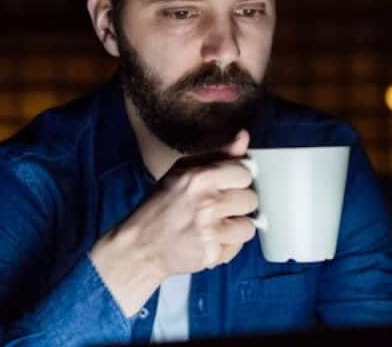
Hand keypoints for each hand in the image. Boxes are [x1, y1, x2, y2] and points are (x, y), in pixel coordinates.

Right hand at [136, 129, 257, 273]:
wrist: (140, 245)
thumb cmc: (161, 205)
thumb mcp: (183, 171)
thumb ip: (218, 154)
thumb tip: (243, 136)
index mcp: (200, 178)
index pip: (245, 173)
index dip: (236, 180)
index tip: (225, 186)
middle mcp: (207, 203)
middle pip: (251, 199)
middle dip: (237, 204)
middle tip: (217, 207)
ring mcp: (210, 231)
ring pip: (249, 226)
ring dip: (235, 227)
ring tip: (216, 225)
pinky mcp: (211, 254)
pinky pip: (238, 247)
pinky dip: (227, 245)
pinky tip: (210, 240)